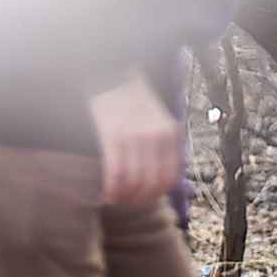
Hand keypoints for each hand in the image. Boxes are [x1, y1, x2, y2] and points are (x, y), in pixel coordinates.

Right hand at [88, 73, 182, 206]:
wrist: (112, 73)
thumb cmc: (134, 100)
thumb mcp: (159, 120)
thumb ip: (164, 146)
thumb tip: (161, 181)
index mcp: (171, 134)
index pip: (170, 178)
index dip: (156, 195)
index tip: (143, 199)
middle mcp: (157, 137)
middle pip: (152, 184)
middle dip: (138, 200)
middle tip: (126, 203)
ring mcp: (135, 136)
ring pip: (133, 183)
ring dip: (124, 198)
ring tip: (115, 199)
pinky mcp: (113, 135)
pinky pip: (115, 173)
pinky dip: (111, 189)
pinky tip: (106, 193)